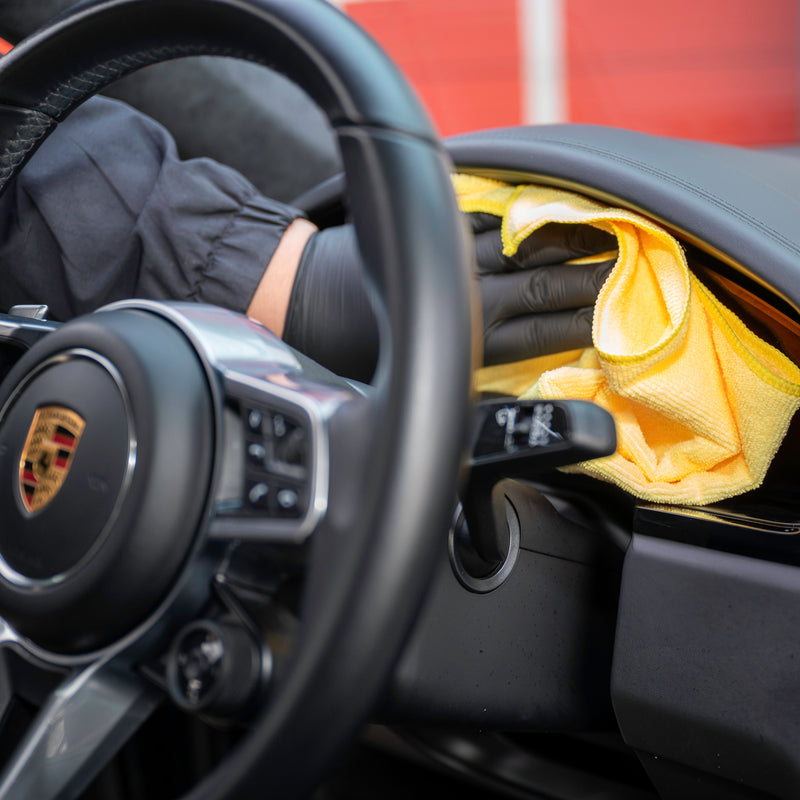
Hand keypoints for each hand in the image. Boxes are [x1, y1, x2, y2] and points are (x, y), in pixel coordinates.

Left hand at [283, 218, 615, 380]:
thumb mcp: (420, 385)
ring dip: (571, 238)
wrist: (303, 303)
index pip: (550, 330)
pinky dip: (523, 215)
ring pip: (528, 247)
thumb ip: (473, 382)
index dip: (591, 320)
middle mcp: (474, 299)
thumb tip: (516, 382)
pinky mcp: (436, 229)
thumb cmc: (358, 357)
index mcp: (474, 345)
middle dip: (597, 274)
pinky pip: (492, 219)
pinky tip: (549, 209)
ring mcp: (456, 258)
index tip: (626, 312)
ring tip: (611, 229)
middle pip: (550, 284)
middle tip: (639, 262)